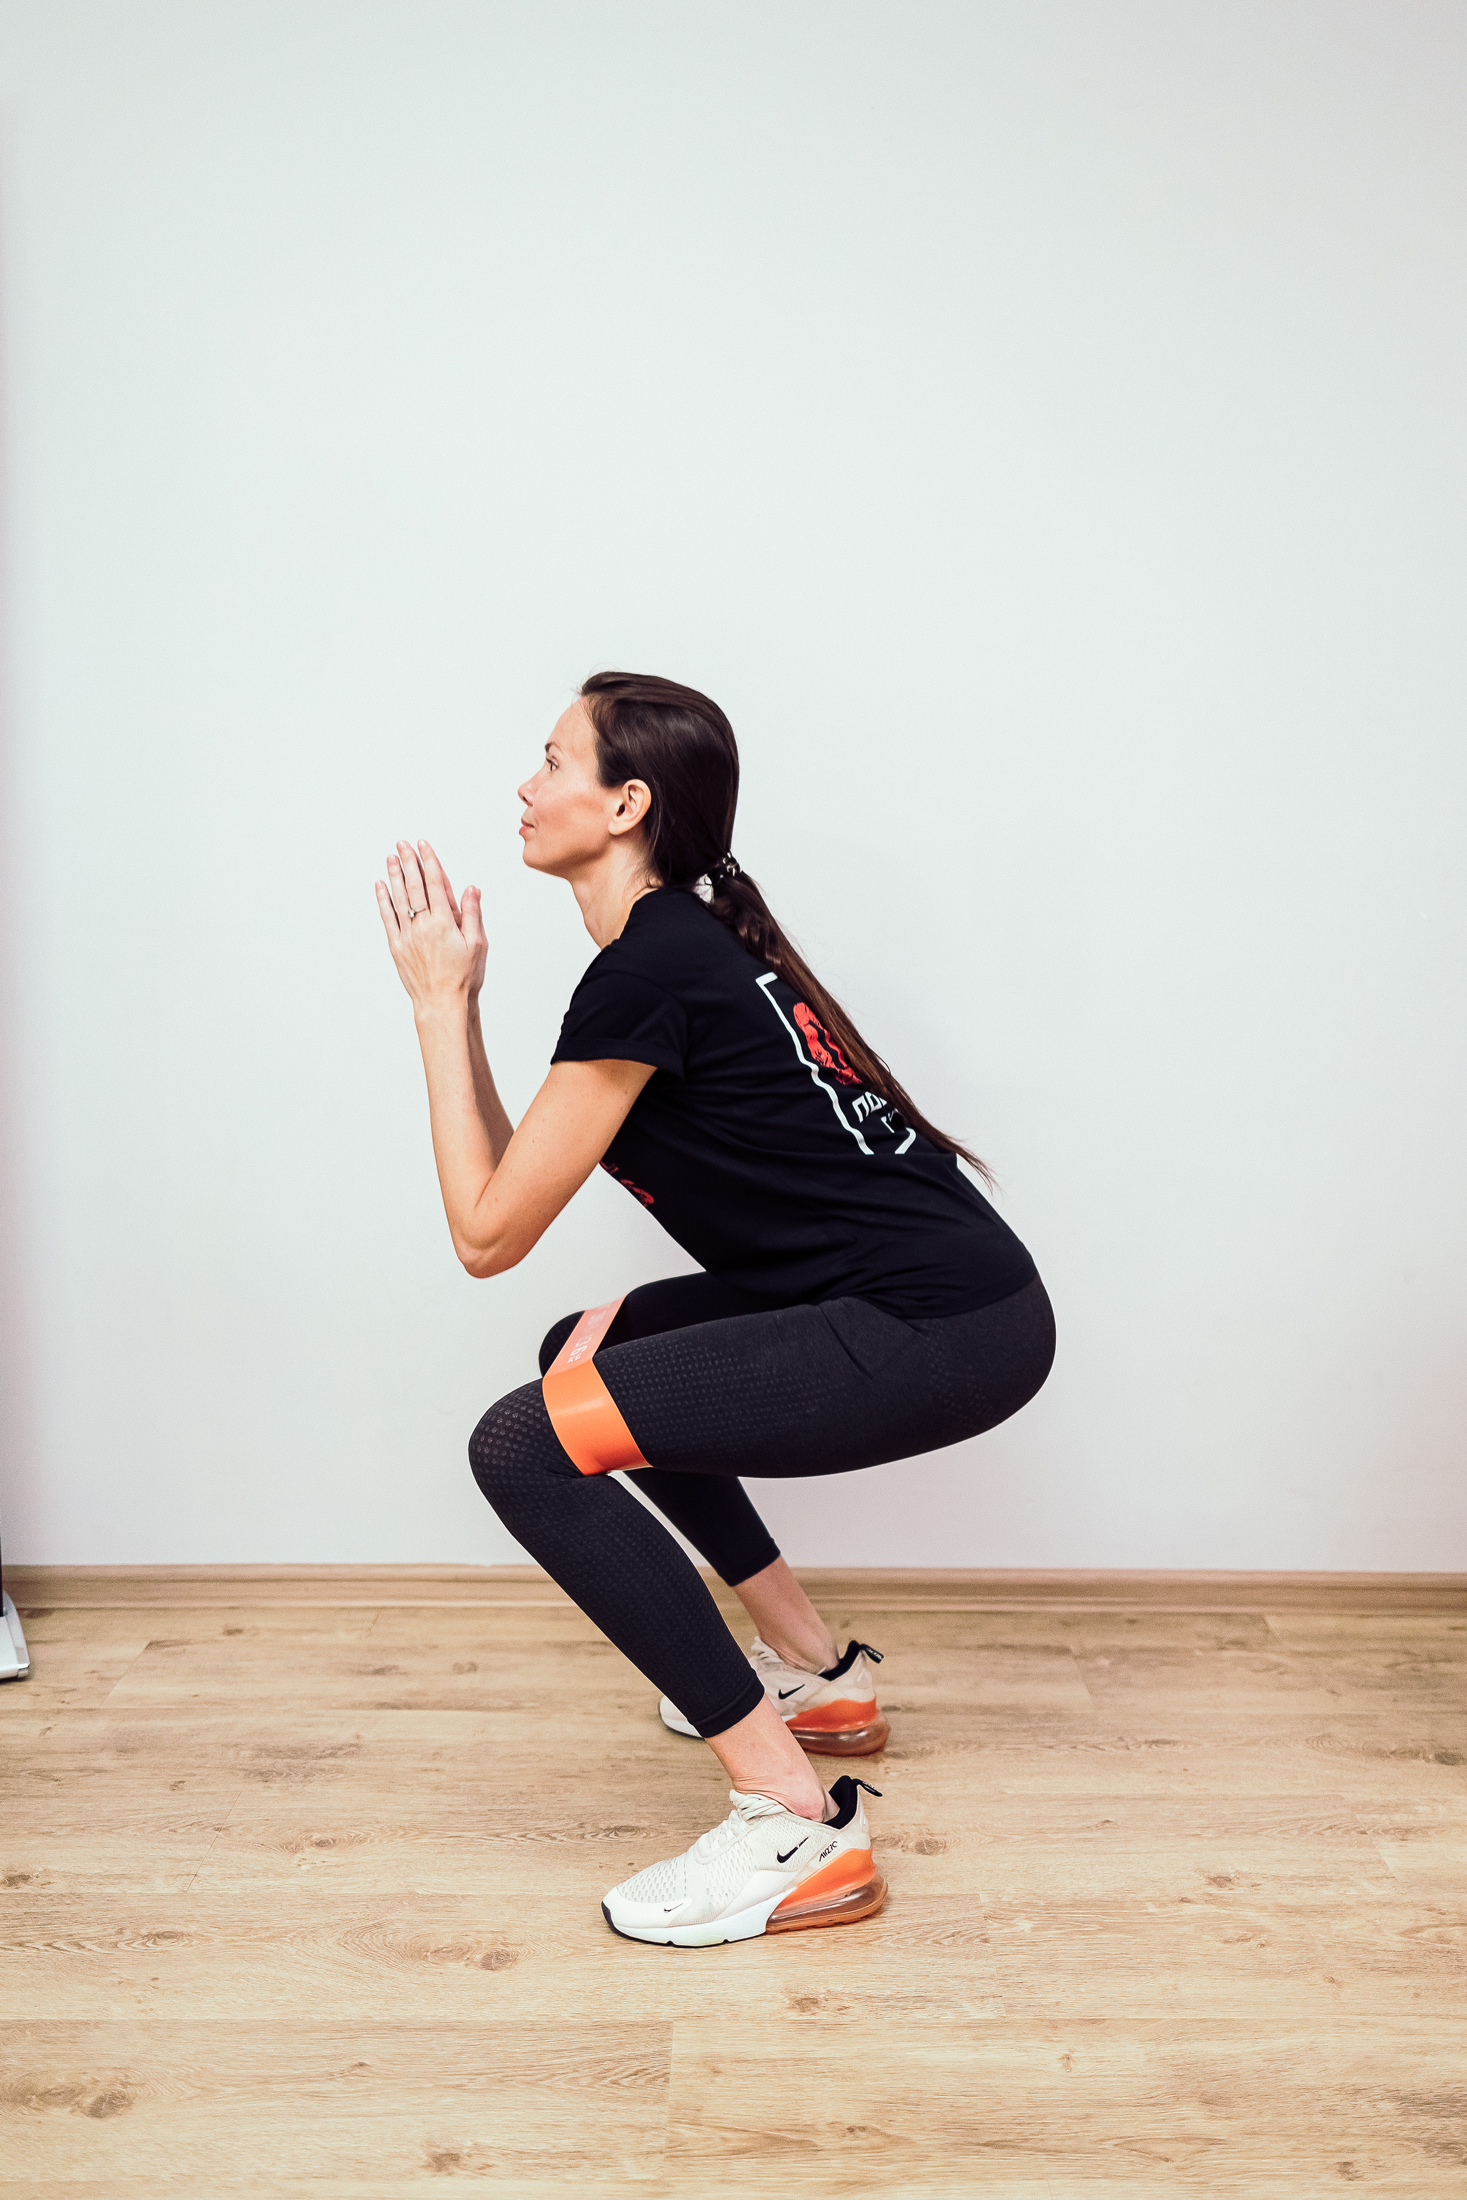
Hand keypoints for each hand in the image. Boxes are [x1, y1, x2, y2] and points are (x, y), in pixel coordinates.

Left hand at [375, 839, 487, 1013]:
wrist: (442, 1003)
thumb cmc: (463, 977)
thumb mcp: (477, 944)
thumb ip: (472, 914)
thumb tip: (470, 889)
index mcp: (444, 923)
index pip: (435, 884)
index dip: (429, 862)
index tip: (423, 846)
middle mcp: (423, 926)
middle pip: (414, 887)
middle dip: (408, 862)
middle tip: (403, 844)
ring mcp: (407, 935)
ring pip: (399, 899)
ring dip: (394, 876)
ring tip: (391, 857)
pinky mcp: (397, 946)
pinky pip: (387, 918)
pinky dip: (383, 900)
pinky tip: (380, 886)